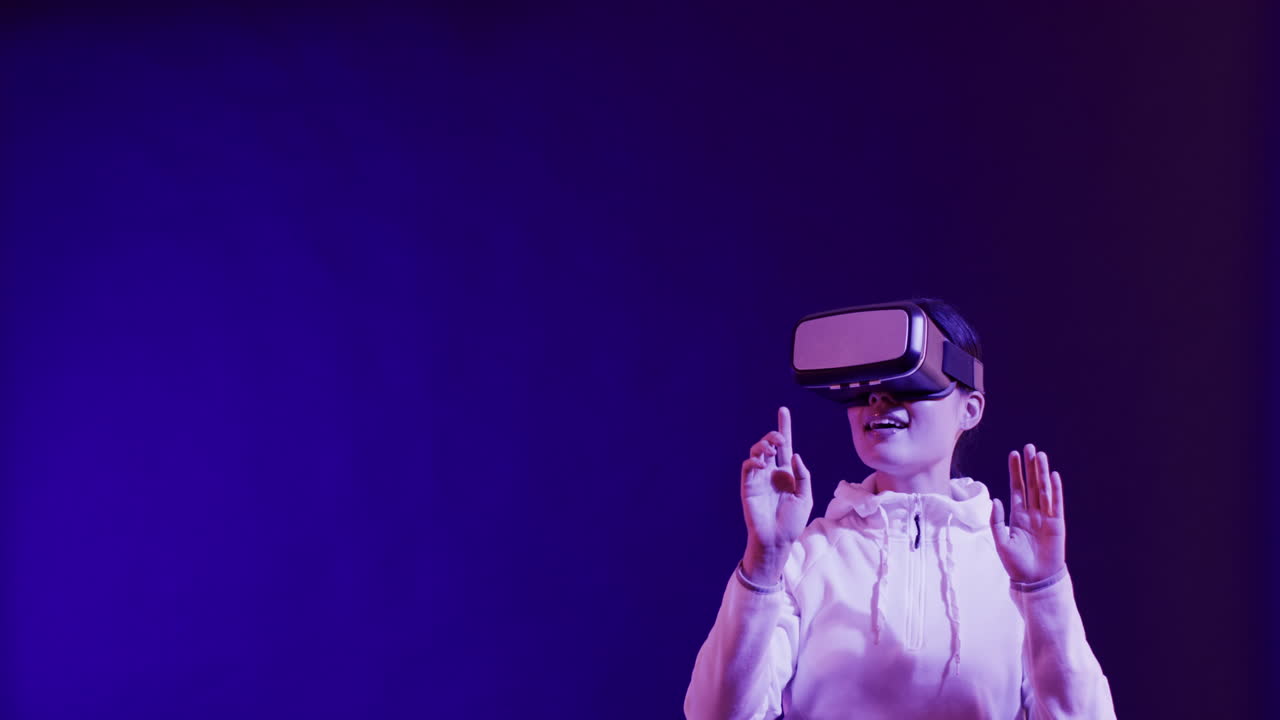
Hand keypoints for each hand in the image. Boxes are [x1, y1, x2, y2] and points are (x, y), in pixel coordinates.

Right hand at [740, 407, 811, 583]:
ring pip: (757, 452)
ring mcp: (759, 479)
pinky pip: (748, 467)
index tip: (783, 410)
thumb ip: (802, 475)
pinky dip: (754, 461)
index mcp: (787, 473)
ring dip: (763, 445)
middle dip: (774, 435)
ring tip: (772, 449)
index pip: (785, 446)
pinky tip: (762, 463)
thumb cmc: (792, 522)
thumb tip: (794, 454)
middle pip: (770, 444)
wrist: (777, 540)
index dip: (784, 427)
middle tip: (780, 439)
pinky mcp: (749, 486)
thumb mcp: (805, 497)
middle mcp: (772, 472)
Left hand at [989, 444, 1065, 583]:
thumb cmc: (1016, 564)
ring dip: (1042, 473)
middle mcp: (1032, 513)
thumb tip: (996, 500)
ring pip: (1043, 490)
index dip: (1015, 471)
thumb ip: (996, 521)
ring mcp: (1045, 517)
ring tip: (1040, 455)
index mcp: (1018, 515)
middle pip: (1031, 484)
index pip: (1017, 488)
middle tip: (1029, 447)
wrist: (1034, 580)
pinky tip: (1053, 476)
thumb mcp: (1001, 542)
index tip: (1014, 454)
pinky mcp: (1057, 524)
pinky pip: (1056, 504)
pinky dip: (1055, 490)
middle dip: (1029, 466)